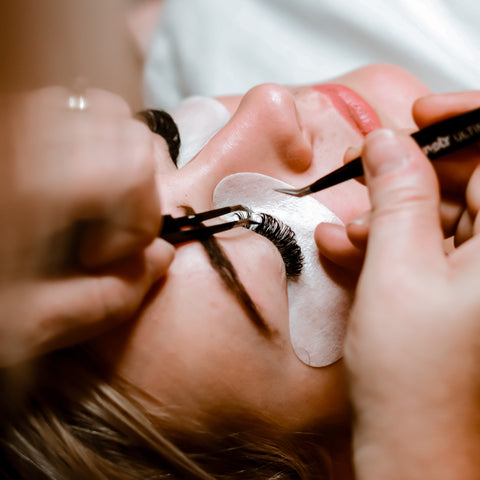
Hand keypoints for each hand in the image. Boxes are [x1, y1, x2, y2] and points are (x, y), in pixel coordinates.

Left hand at [0, 87, 173, 365]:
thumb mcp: (26, 326)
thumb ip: (106, 299)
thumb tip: (161, 256)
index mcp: (29, 185)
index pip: (132, 165)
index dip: (139, 219)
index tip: (101, 258)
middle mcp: (21, 136)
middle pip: (123, 127)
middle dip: (136, 185)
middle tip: (104, 229)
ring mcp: (12, 121)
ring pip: (98, 108)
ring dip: (115, 157)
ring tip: (89, 201)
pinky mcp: (7, 122)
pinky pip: (66, 109)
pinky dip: (87, 141)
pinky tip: (65, 184)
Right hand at [345, 129, 479, 479]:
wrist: (411, 442)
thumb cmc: (416, 379)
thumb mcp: (396, 270)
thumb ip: (396, 196)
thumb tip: (387, 145)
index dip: (465, 122)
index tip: (421, 117)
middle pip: (470, 181)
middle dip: (412, 173)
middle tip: (369, 172)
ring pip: (443, 214)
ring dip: (390, 213)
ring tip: (349, 230)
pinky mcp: (458, 290)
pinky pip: (428, 245)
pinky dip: (390, 241)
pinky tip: (351, 248)